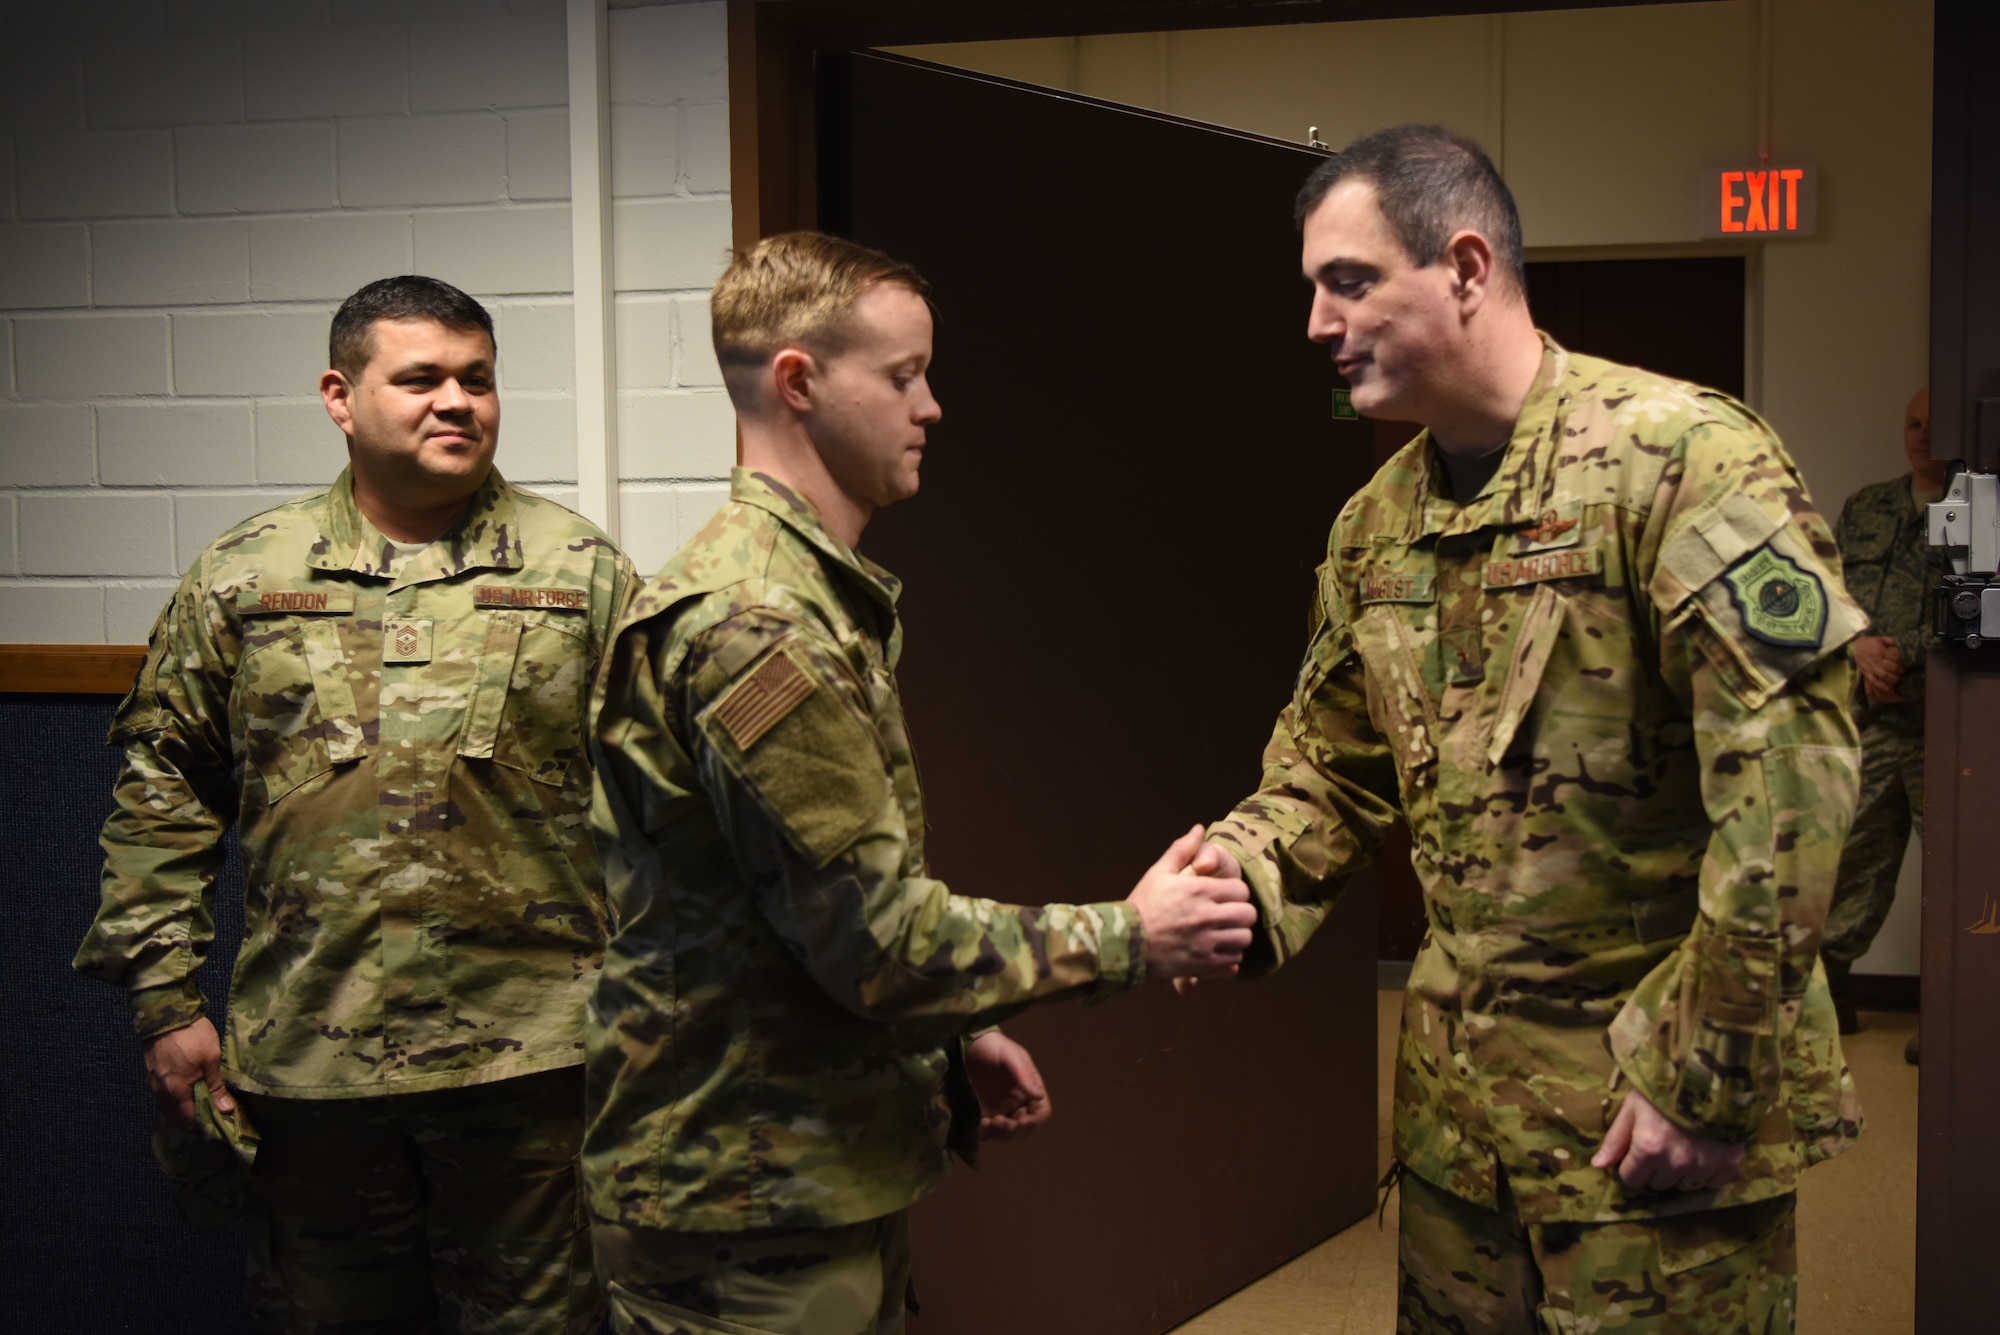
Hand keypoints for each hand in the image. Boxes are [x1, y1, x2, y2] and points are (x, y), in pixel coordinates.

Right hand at [143, 1018, 232, 1132]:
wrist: (166, 1014)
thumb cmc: (192, 1035)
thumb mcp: (211, 1058)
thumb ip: (216, 1086)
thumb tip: (225, 1109)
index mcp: (176, 1092)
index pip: (187, 1121)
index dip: (202, 1126)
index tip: (217, 1123)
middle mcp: (160, 1093)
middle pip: (175, 1118)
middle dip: (191, 1122)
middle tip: (211, 1116)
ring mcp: (152, 1084)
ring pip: (166, 1108)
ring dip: (181, 1111)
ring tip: (201, 1106)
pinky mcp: (150, 1075)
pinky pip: (161, 1097)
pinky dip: (173, 1101)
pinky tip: (186, 1094)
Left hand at [965, 1030, 1051, 1142]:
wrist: (965, 1045)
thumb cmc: (991, 1046)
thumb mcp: (1009, 1055)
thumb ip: (1023, 1075)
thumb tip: (1039, 1096)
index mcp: (1028, 1088)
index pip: (1041, 1112)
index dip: (1034, 1121)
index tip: (1021, 1121)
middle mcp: (1017, 1102)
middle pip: (1024, 1128)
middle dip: (1013, 1130)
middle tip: (998, 1121)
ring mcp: (1000, 1109)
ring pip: (1007, 1134)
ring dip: (999, 1134)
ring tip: (986, 1123)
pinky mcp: (982, 1113)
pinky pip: (989, 1132)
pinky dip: (986, 1134)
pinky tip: (979, 1124)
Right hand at [1128, 826, 1255, 979]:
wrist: (1125, 943)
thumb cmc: (1142, 905)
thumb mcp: (1159, 872)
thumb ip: (1182, 850)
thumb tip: (1199, 829)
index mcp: (1199, 890)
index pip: (1241, 890)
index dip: (1236, 892)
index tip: (1225, 896)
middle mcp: (1206, 916)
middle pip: (1248, 915)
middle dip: (1241, 913)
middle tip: (1229, 914)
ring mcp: (1206, 942)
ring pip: (1244, 939)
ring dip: (1237, 935)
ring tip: (1224, 932)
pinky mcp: (1203, 964)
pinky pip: (1234, 960)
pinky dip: (1230, 955)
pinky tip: (1216, 949)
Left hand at [1591, 1090, 1743, 1191]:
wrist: (1712, 1074)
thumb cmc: (1665, 1086)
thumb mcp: (1633, 1106)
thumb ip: (1616, 1138)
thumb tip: (1598, 1165)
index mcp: (1649, 1148)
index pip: (1631, 1179)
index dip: (1631, 1166)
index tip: (1637, 1151)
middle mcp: (1676, 1163)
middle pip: (1657, 1184)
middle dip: (1655, 1169)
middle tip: (1662, 1145)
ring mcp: (1704, 1166)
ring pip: (1684, 1186)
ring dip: (1680, 1173)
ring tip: (1683, 1146)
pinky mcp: (1728, 1164)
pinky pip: (1712, 1183)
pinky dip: (1706, 1173)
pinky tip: (1704, 1152)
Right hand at [1852, 635, 1904, 703]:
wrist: (1853, 647)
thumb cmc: (1868, 643)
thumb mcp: (1880, 639)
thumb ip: (1891, 641)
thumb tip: (1901, 644)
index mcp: (1882, 652)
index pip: (1896, 658)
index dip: (1903, 661)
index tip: (1906, 662)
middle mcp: (1878, 661)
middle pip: (1893, 668)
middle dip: (1900, 670)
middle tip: (1903, 671)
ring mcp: (1872, 668)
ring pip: (1885, 675)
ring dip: (1894, 678)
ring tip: (1898, 678)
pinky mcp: (1867, 673)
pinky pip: (1874, 681)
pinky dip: (1880, 685)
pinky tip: (1887, 688)